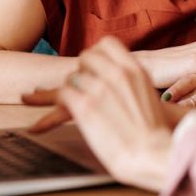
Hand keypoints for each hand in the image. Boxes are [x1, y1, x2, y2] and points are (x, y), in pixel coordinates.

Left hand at [22, 36, 171, 191]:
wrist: (153, 152)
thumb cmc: (155, 130)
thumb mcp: (149, 95)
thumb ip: (132, 83)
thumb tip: (122, 83)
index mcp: (134, 69)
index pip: (107, 44)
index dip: (97, 54)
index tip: (94, 66)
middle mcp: (116, 73)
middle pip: (86, 57)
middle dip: (81, 71)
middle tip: (79, 85)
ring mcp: (100, 88)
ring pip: (72, 77)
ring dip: (69, 90)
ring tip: (61, 103)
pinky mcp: (85, 107)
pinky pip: (62, 95)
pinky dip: (52, 110)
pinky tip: (39, 125)